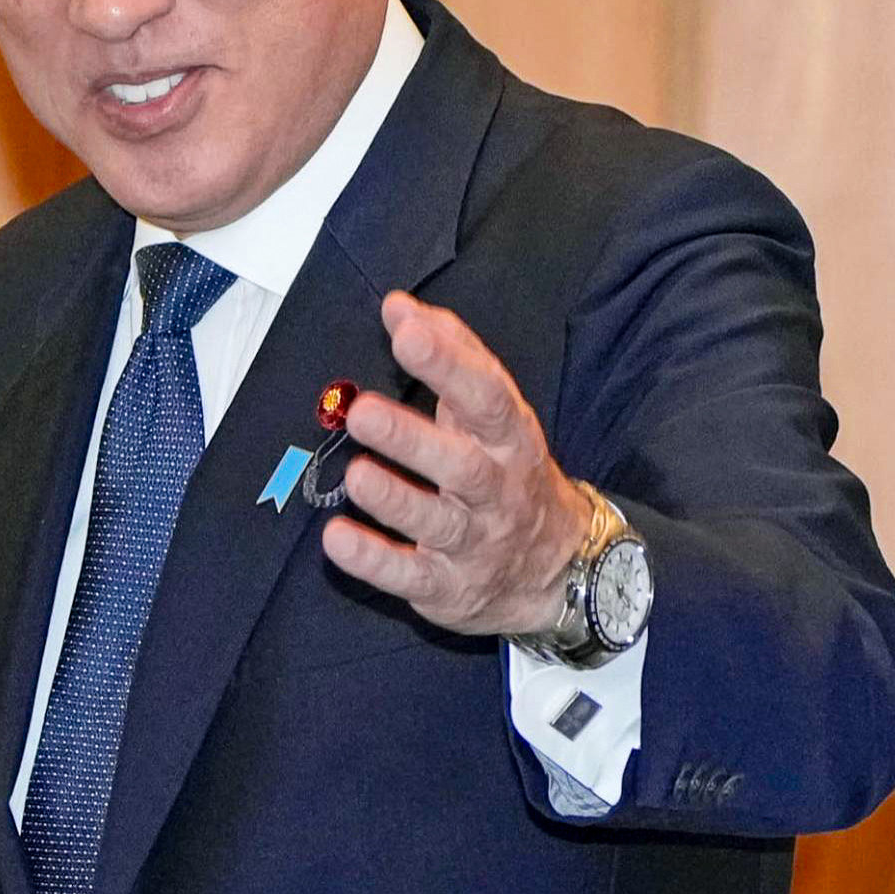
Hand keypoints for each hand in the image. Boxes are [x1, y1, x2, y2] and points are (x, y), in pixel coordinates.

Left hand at [318, 290, 589, 638]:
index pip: (487, 397)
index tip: (407, 331)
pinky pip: (409, 576)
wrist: (556, 569)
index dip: (449, 363)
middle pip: (461, 466)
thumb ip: (451, 353)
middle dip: (412, 439)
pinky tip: (338, 539)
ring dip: (394, 499)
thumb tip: (400, 306)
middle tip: (363, 414)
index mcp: (509, 440)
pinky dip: (374, 561)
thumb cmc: (507, 472)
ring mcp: (473, 542)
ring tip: (356, 475)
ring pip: (436, 523)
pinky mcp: (446, 587)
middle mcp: (495, 491)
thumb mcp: (493, 411)